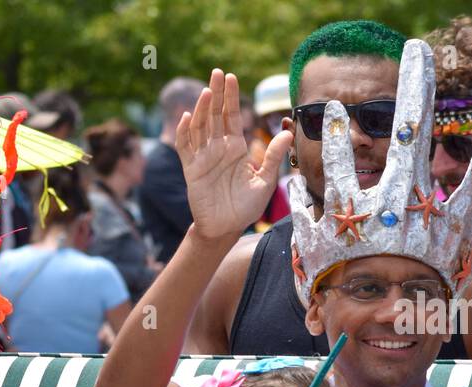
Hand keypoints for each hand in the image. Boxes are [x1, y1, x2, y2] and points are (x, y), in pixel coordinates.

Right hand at [175, 68, 291, 240]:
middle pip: (214, 115)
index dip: (230, 97)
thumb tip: (288, 132)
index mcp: (235, 148)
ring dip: (201, 109)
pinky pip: (185, 148)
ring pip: (199, 127)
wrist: (226, 228)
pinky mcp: (192, 170)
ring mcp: (203, 158)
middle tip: (217, 73)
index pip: (231, 117)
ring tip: (206, 92)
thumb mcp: (265, 181)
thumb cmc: (245, 207)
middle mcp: (218, 149)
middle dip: (215, 94)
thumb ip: (272, 156)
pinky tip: (186, 117)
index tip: (231, 77)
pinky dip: (184, 132)